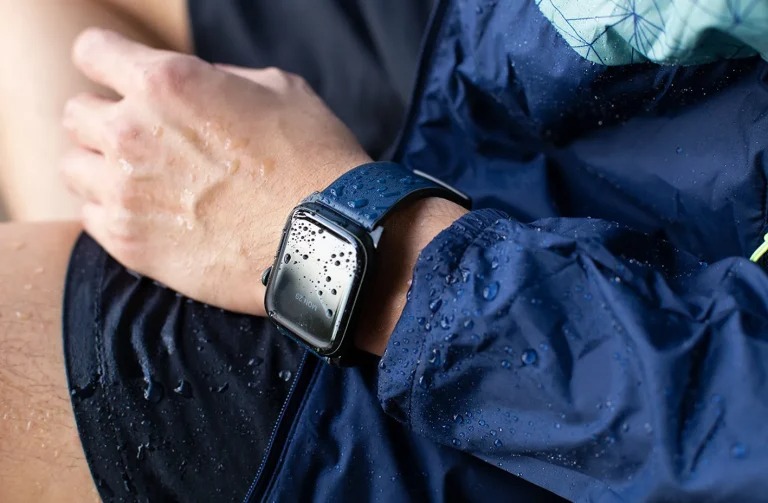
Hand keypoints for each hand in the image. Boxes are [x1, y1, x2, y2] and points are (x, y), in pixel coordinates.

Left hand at [61, 28, 370, 314]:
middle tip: (142, 138)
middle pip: (75, 113)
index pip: (92, 52)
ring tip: (142, 180)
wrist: (327, 240)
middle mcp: (132, 133)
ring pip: (75, 168)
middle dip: (106, 119)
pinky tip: (150, 214)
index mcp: (167, 83)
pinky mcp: (130, 244)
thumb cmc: (314, 161)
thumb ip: (218, 81)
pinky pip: (91, 217)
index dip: (109, 61)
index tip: (124, 78)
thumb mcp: (278, 91)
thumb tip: (198, 88)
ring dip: (103, 168)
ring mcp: (125, 192)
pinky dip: (113, 212)